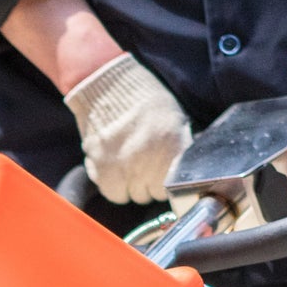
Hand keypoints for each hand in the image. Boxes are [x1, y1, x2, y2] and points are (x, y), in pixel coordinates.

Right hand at [64, 53, 191, 203]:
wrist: (110, 90)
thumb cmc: (144, 102)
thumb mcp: (175, 119)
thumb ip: (179, 147)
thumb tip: (182, 170)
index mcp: (171, 148)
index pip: (170, 187)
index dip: (164, 183)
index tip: (159, 176)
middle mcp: (150, 162)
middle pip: (150, 194)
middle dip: (147, 184)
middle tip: (141, 167)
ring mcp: (125, 168)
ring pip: (131, 196)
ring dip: (129, 186)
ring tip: (127, 167)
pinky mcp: (103, 171)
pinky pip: (113, 193)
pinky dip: (113, 186)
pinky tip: (114, 170)